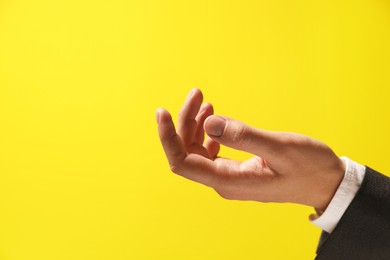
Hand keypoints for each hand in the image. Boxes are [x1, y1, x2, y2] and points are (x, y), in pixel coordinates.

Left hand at [156, 89, 344, 210]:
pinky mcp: (235, 169)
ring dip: (195, 124)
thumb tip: (209, 123)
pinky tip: (212, 116)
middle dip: (184, 122)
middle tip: (197, 93)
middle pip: (187, 152)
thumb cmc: (308, 168)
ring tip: (204, 100)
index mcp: (228, 181)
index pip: (182, 162)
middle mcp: (223, 181)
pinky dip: (207, 131)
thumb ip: (243, 136)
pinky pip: (210, 150)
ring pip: (197, 149)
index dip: (168, 137)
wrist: (326, 183)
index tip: (162, 112)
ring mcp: (228, 176)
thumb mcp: (279, 148)